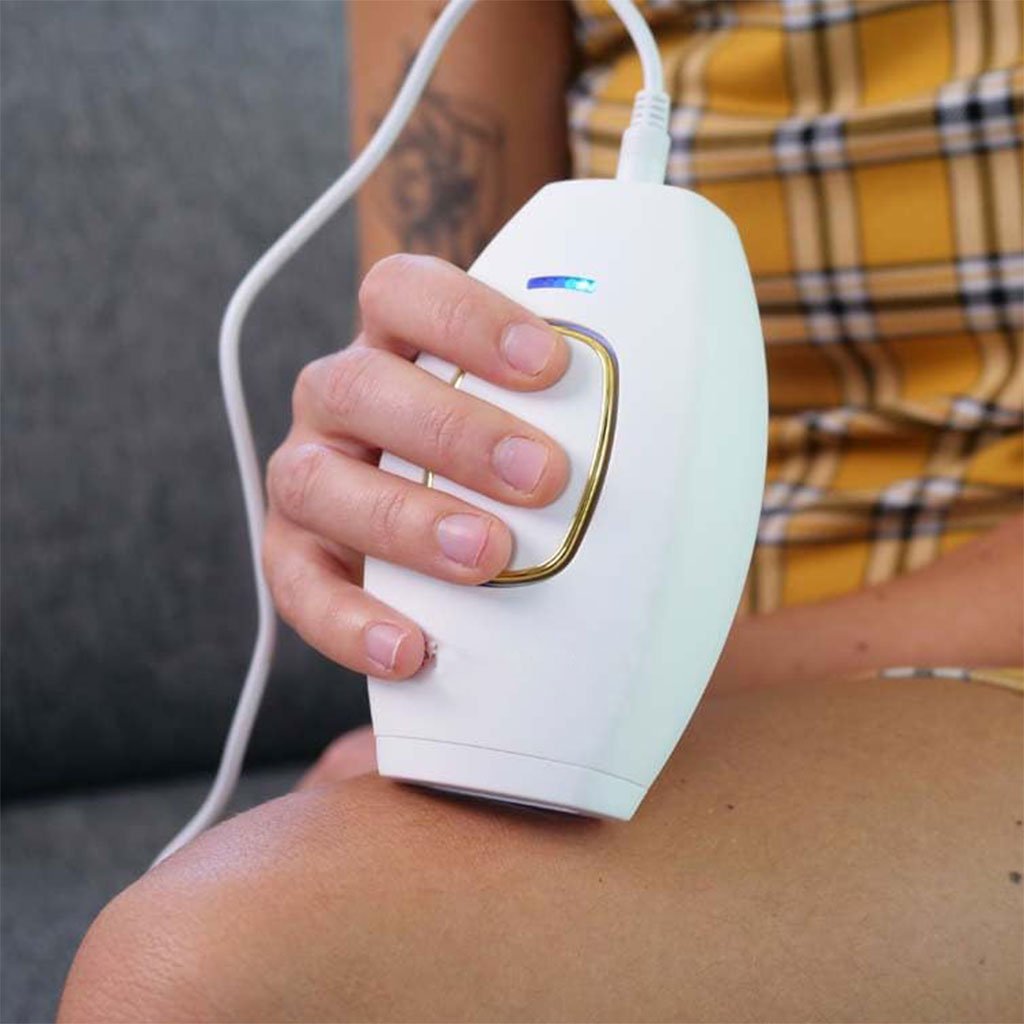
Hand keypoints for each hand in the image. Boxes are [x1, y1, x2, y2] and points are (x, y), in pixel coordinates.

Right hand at [263, 254, 569, 678]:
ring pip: (313, 480)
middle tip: (542, 477)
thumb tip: (694, 419)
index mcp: (399, 347)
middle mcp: (340, 402)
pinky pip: (295, 586)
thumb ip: (596, 413)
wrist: (467, 568)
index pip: (403, 294)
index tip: (550, 365)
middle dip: (452, 430)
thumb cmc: (521, 483)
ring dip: (403, 519)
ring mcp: (308, 476)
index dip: (465, 318)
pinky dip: (349, 620)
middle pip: (359, 385)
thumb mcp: (558, 433)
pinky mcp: (291, 558)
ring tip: (487, 559)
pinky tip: (412, 650)